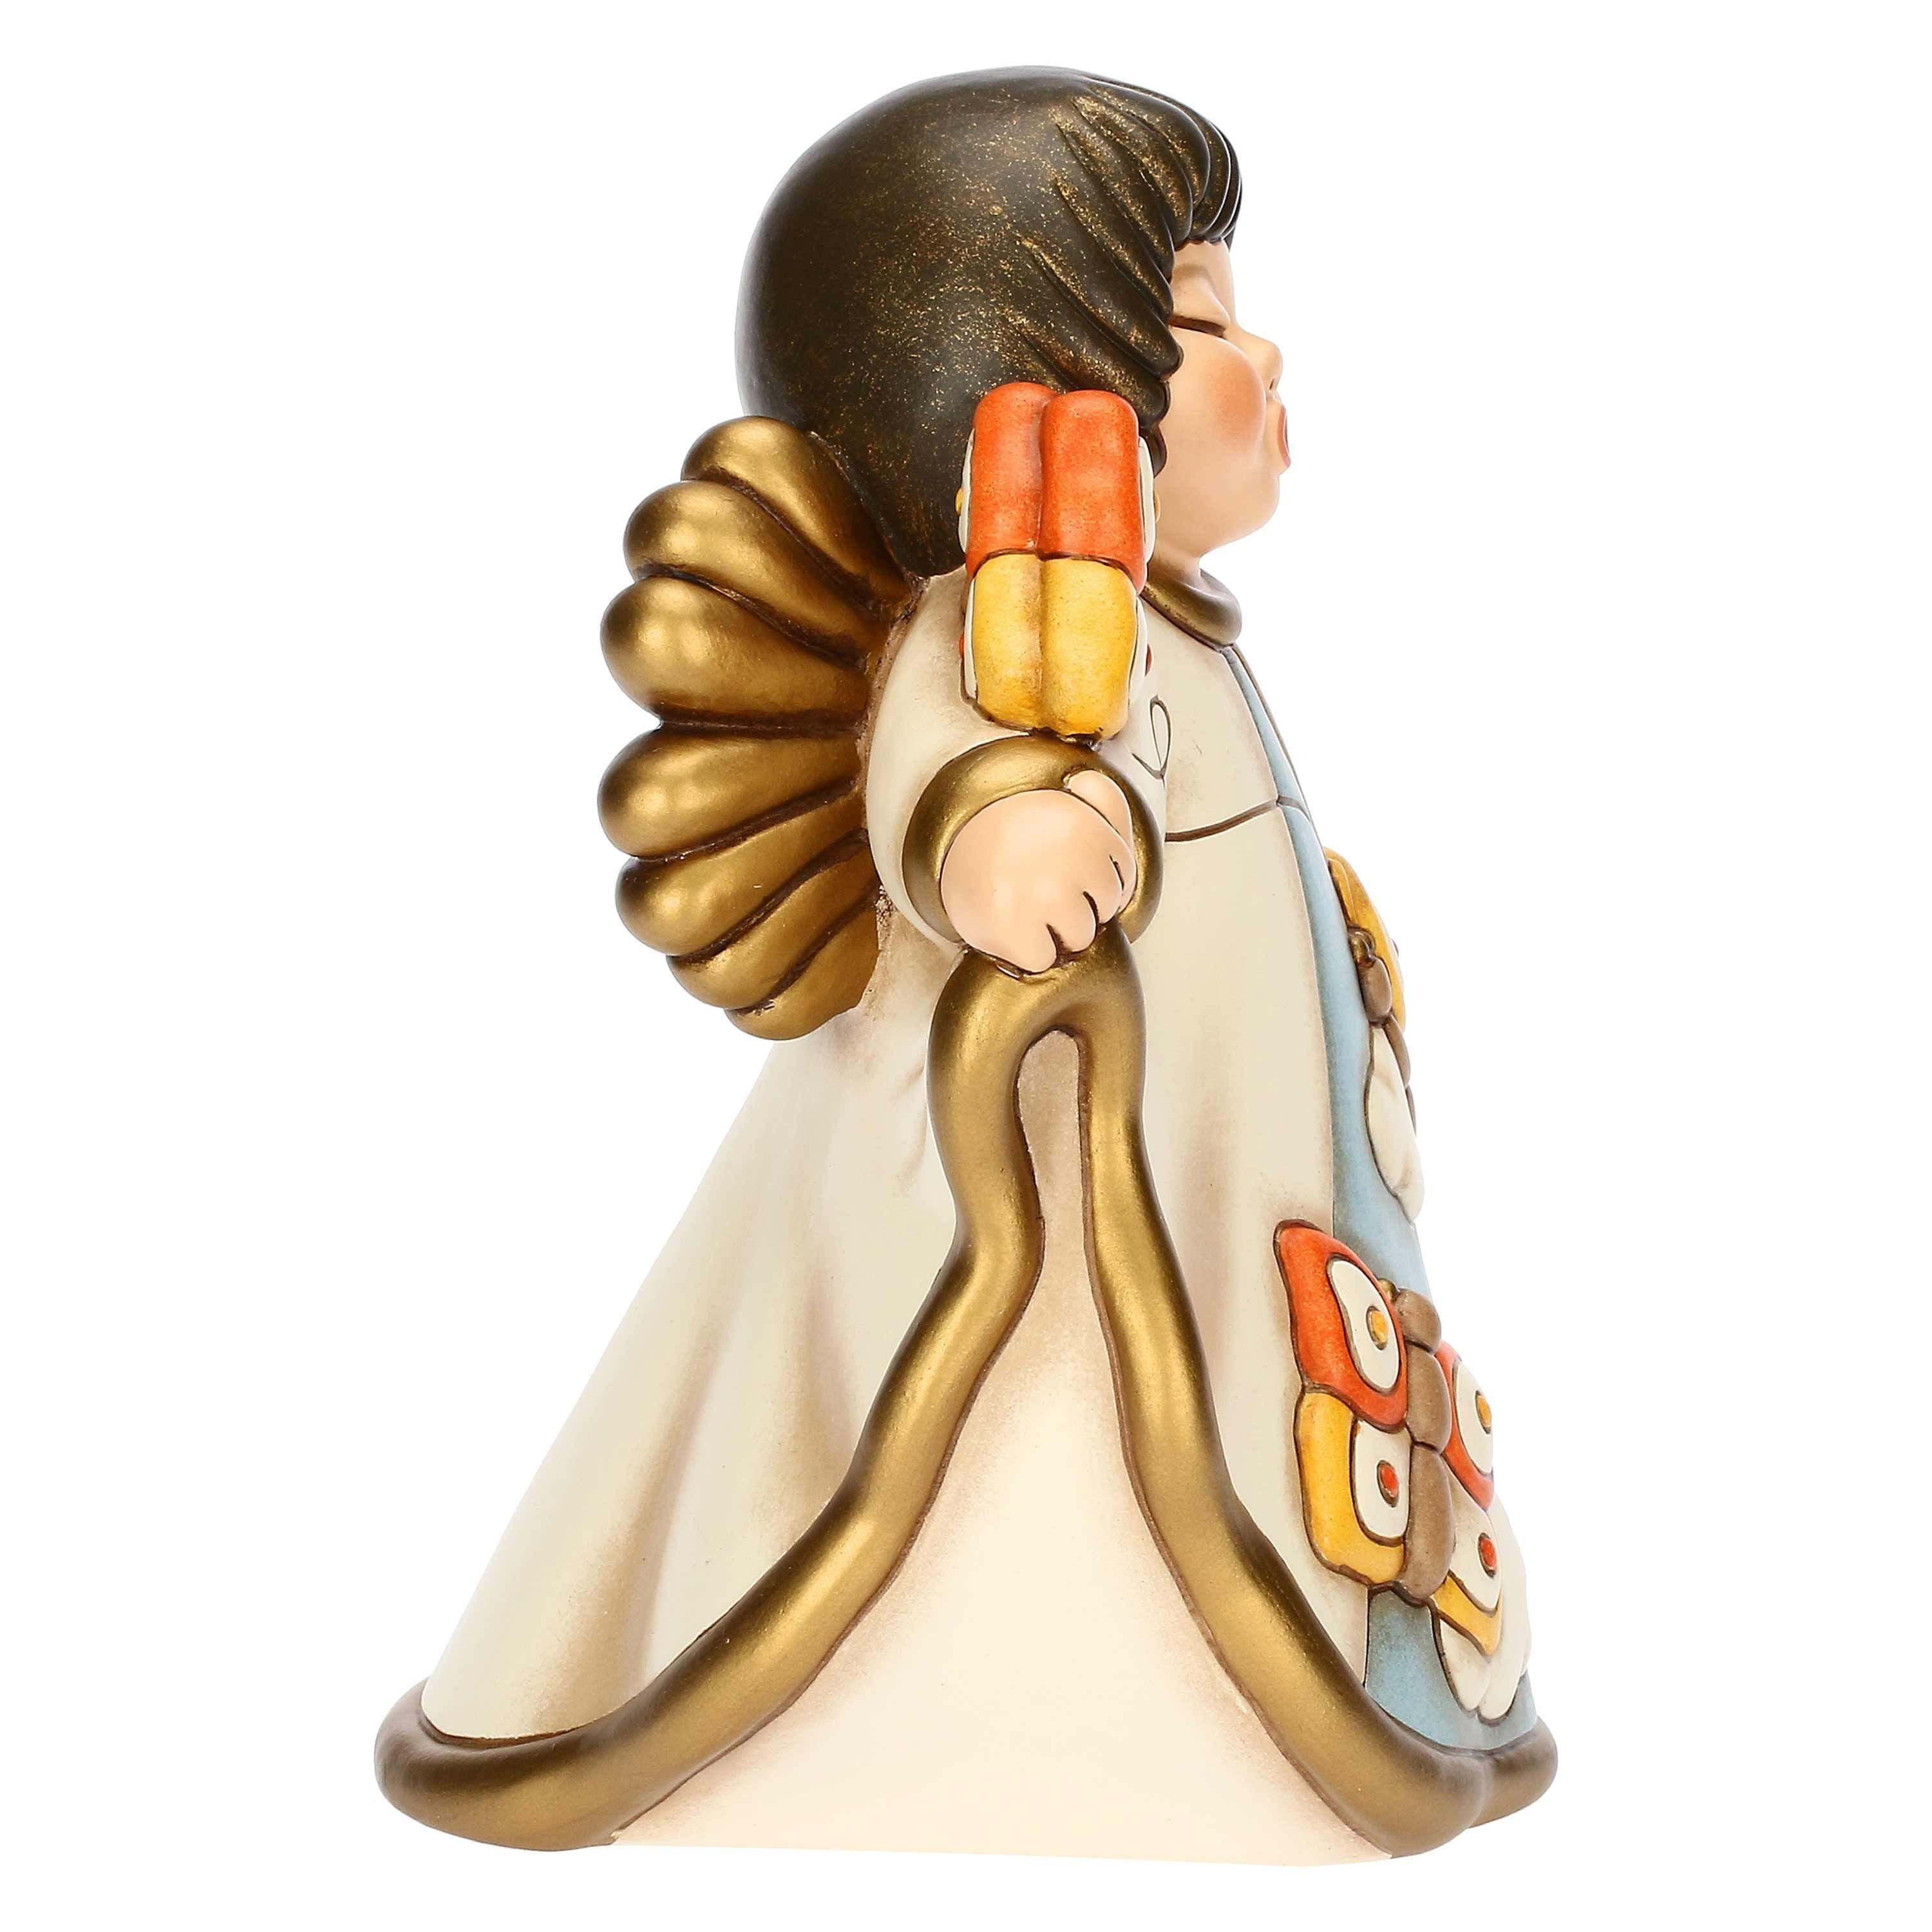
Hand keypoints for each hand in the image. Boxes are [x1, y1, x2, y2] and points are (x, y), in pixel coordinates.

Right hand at [938, 770, 1137, 973]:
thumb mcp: (1068, 806)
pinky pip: (1042, 959)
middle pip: (1104, 912)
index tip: (1070, 875)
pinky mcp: (1009, 926)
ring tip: (1028, 906)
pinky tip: (1011, 924)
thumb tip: (1093, 784)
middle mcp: (1066, 857)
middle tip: (1043, 888)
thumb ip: (1104, 801)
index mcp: (1085, 825)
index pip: (1122, 882)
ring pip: (1079, 939)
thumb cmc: (1022, 840)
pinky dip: (1026, 951)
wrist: (952, 856)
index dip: (1096, 887)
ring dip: (1056, 932)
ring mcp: (1039, 894)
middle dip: (1079, 907)